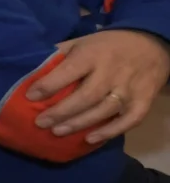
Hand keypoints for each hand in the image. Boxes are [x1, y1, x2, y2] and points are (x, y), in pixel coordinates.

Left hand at [29, 30, 168, 142]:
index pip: (68, 71)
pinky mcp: (144, 101)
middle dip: (61, 112)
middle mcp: (112, 72)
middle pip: (85, 96)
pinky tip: (90, 140)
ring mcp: (129, 88)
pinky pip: (129, 120)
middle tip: (40, 123)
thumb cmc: (108, 45)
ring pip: (103, 110)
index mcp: (93, 55)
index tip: (30, 96)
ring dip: (79, 124)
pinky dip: (110, 132)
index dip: (48, 85)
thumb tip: (30, 67)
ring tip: (57, 132)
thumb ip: (60, 54)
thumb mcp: (82, 42)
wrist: (152, 44)